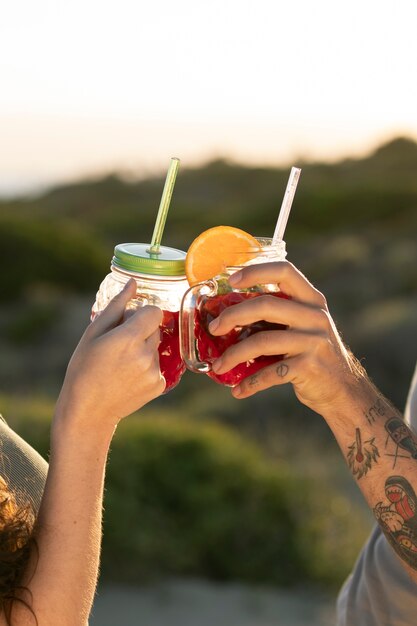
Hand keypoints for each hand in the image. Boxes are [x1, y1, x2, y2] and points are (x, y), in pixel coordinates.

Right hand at [55, 279, 164, 431]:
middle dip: (141, 332)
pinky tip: (128, 377)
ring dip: (144, 350)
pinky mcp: (159, 386)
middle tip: (118, 347)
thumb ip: (116, 306)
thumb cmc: (84, 368)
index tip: (126, 323)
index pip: (155, 312)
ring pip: (156, 348)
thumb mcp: (93, 333)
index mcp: (129, 338)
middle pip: (155, 329)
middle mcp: (146, 354)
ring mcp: (154, 372)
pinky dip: (147, 368)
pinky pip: (158, 366)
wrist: (88, 410)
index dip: (141, 315)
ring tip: (121, 364)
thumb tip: (133, 283)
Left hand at [209, 261, 364, 415]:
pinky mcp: (309, 367)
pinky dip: (250, 382)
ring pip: (263, 341)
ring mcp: (314, 342)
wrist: (342, 389)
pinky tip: (238, 390)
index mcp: (312, 300)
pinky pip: (271, 373)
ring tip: (218, 366)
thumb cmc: (312, 353)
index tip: (231, 280)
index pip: (285, 271)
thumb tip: (229, 312)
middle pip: (266, 305)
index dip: (256, 271)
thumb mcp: (304, 325)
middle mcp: (315, 317)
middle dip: (233, 315)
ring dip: (234, 354)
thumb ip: (279, 313)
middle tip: (214, 328)